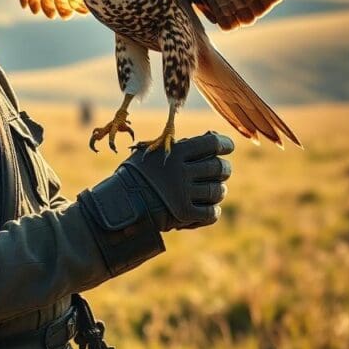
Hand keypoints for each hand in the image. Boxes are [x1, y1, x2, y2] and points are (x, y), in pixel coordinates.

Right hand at [118, 132, 233, 230]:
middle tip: (222, 171)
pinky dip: (213, 211)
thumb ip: (182, 145)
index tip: (228, 147)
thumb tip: (212, 134)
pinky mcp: (183, 214)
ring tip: (215, 190)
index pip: (211, 143)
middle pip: (218, 167)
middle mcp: (181, 171)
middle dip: (224, 169)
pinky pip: (211, 213)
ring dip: (219, 191)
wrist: (121, 202)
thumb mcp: (154, 152)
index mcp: (174, 152)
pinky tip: (209, 209)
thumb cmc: (138, 174)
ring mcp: (182, 193)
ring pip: (217, 191)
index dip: (225, 143)